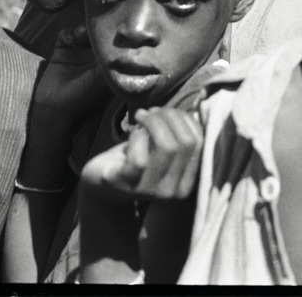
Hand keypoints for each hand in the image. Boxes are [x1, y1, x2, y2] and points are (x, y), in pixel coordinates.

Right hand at [33, 25, 109, 123]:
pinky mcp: (61, 53)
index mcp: (104, 64)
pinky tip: (69, 40)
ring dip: (82, 29)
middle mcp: (91, 58)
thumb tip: (124, 51)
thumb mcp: (100, 82)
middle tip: (92, 30)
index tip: (109, 31)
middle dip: (95, 30)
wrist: (56, 110)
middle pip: (95, 35)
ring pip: (82, 33)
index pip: (111, 43)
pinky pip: (65, 35)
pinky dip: (68, 34)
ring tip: (80, 34)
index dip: (111, 35)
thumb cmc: (82, 99)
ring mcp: (76, 54)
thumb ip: (110, 66)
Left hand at [80, 107, 203, 202]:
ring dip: (153, 121)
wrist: (101, 182)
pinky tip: (132, 132)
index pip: (200, 142)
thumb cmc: (136, 157)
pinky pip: (140, 158)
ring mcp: (151, 190)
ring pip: (168, 146)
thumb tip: (195, 110)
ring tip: (141, 115)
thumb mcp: (161, 148)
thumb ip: (178, 135)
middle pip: (186, 142)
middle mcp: (173, 191)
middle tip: (151, 111)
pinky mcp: (128, 184)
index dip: (185, 119)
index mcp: (186, 182)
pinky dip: (137, 136)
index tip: (167, 111)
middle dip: (169, 116)